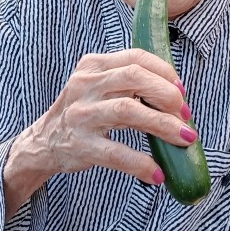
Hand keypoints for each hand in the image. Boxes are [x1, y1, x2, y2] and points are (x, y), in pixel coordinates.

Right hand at [3, 49, 192, 216]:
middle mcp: (85, 85)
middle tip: (186, 115)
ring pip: (128, 110)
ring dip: (163, 125)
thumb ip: (129, 82)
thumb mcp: (99, 86)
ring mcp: (81, 114)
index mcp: (94, 65)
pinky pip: (116, 152)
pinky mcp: (80, 144)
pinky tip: (157, 173)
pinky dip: (140, 163)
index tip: (181, 91)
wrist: (44, 142)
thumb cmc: (84, 112)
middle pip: (134, 77)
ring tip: (185, 139)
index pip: (135, 57)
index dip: (164, 72)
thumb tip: (178, 95)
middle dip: (167, 95)